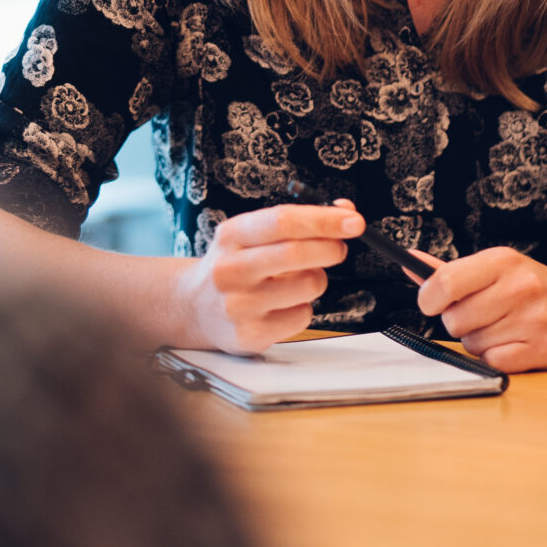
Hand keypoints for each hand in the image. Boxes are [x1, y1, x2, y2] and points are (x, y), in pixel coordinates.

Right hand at [174, 201, 362, 354]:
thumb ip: (297, 222)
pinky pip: (302, 317)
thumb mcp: (252, 234)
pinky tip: (283, 305)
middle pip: (296, 253)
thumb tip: (344, 211)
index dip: (324, 219)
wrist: (193, 307)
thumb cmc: (233, 265)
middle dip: (331, 248)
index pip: (283, 221)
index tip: (353, 220)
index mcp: (231, 235)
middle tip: (339, 248)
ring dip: (317, 279)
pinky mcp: (250, 334)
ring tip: (299, 280)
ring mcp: (238, 304)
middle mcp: (230, 269)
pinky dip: (303, 308)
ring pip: (308, 286)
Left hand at [410, 247, 546, 372]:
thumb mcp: (500, 269)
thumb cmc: (538, 288)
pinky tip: (514, 344)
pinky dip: (496, 358)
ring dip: (479, 341)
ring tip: (504, 328)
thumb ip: (452, 271)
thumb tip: (408, 261)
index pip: (446, 282)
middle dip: (460, 321)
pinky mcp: (543, 350)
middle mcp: (520, 287)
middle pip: (454, 318)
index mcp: (504, 261)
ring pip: (472, 343)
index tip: (429, 303)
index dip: (428, 297)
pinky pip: (493, 362)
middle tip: (482, 315)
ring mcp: (533, 319)